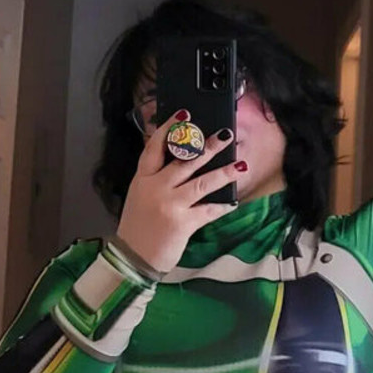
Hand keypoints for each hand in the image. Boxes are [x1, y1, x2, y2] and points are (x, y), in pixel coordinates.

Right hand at [116, 109, 240, 272]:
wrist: (132, 258)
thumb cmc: (137, 227)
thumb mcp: (139, 196)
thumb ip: (155, 178)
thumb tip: (178, 160)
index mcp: (143, 179)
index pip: (155, 147)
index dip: (170, 129)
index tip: (185, 115)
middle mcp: (156, 188)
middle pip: (185, 161)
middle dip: (208, 146)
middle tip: (226, 135)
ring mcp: (170, 205)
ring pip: (201, 183)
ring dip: (223, 173)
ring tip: (240, 165)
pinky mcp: (183, 223)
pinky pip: (208, 210)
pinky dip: (222, 206)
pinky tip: (233, 202)